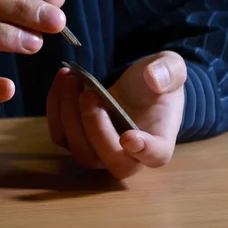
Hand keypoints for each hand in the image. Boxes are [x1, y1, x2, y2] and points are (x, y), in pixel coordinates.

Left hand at [46, 51, 186, 179]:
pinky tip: (64, 78)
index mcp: (159, 141)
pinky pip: (60, 134)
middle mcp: (128, 155)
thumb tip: (154, 79)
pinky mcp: (77, 140)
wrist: (138, 87)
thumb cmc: (157, 83)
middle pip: (109, 159)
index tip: (130, 137)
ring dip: (68, 114)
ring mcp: (100, 152)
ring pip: (79, 149)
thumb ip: (168, 72)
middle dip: (94, 127)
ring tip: (72, 79)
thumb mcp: (171, 68)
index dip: (143, 151)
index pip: (154, 156)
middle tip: (89, 94)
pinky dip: (56, 106)